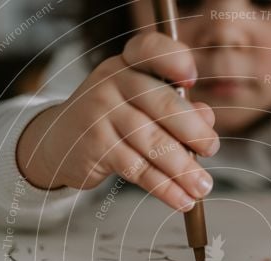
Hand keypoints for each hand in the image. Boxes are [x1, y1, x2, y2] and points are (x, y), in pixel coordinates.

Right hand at [16, 31, 219, 211]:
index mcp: (129, 63)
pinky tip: (181, 200)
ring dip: (184, 169)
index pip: (151, 49)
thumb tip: (207, 118)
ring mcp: (101, 113)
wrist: (58, 141)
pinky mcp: (96, 146)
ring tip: (202, 186)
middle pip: (162, 104)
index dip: (175, 60)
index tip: (192, 79)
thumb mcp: (142, 104)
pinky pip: (138, 169)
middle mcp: (113, 82)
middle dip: (194, 131)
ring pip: (153, 143)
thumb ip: (178, 107)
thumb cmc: (113, 119)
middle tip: (212, 149)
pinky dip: (164, 188)